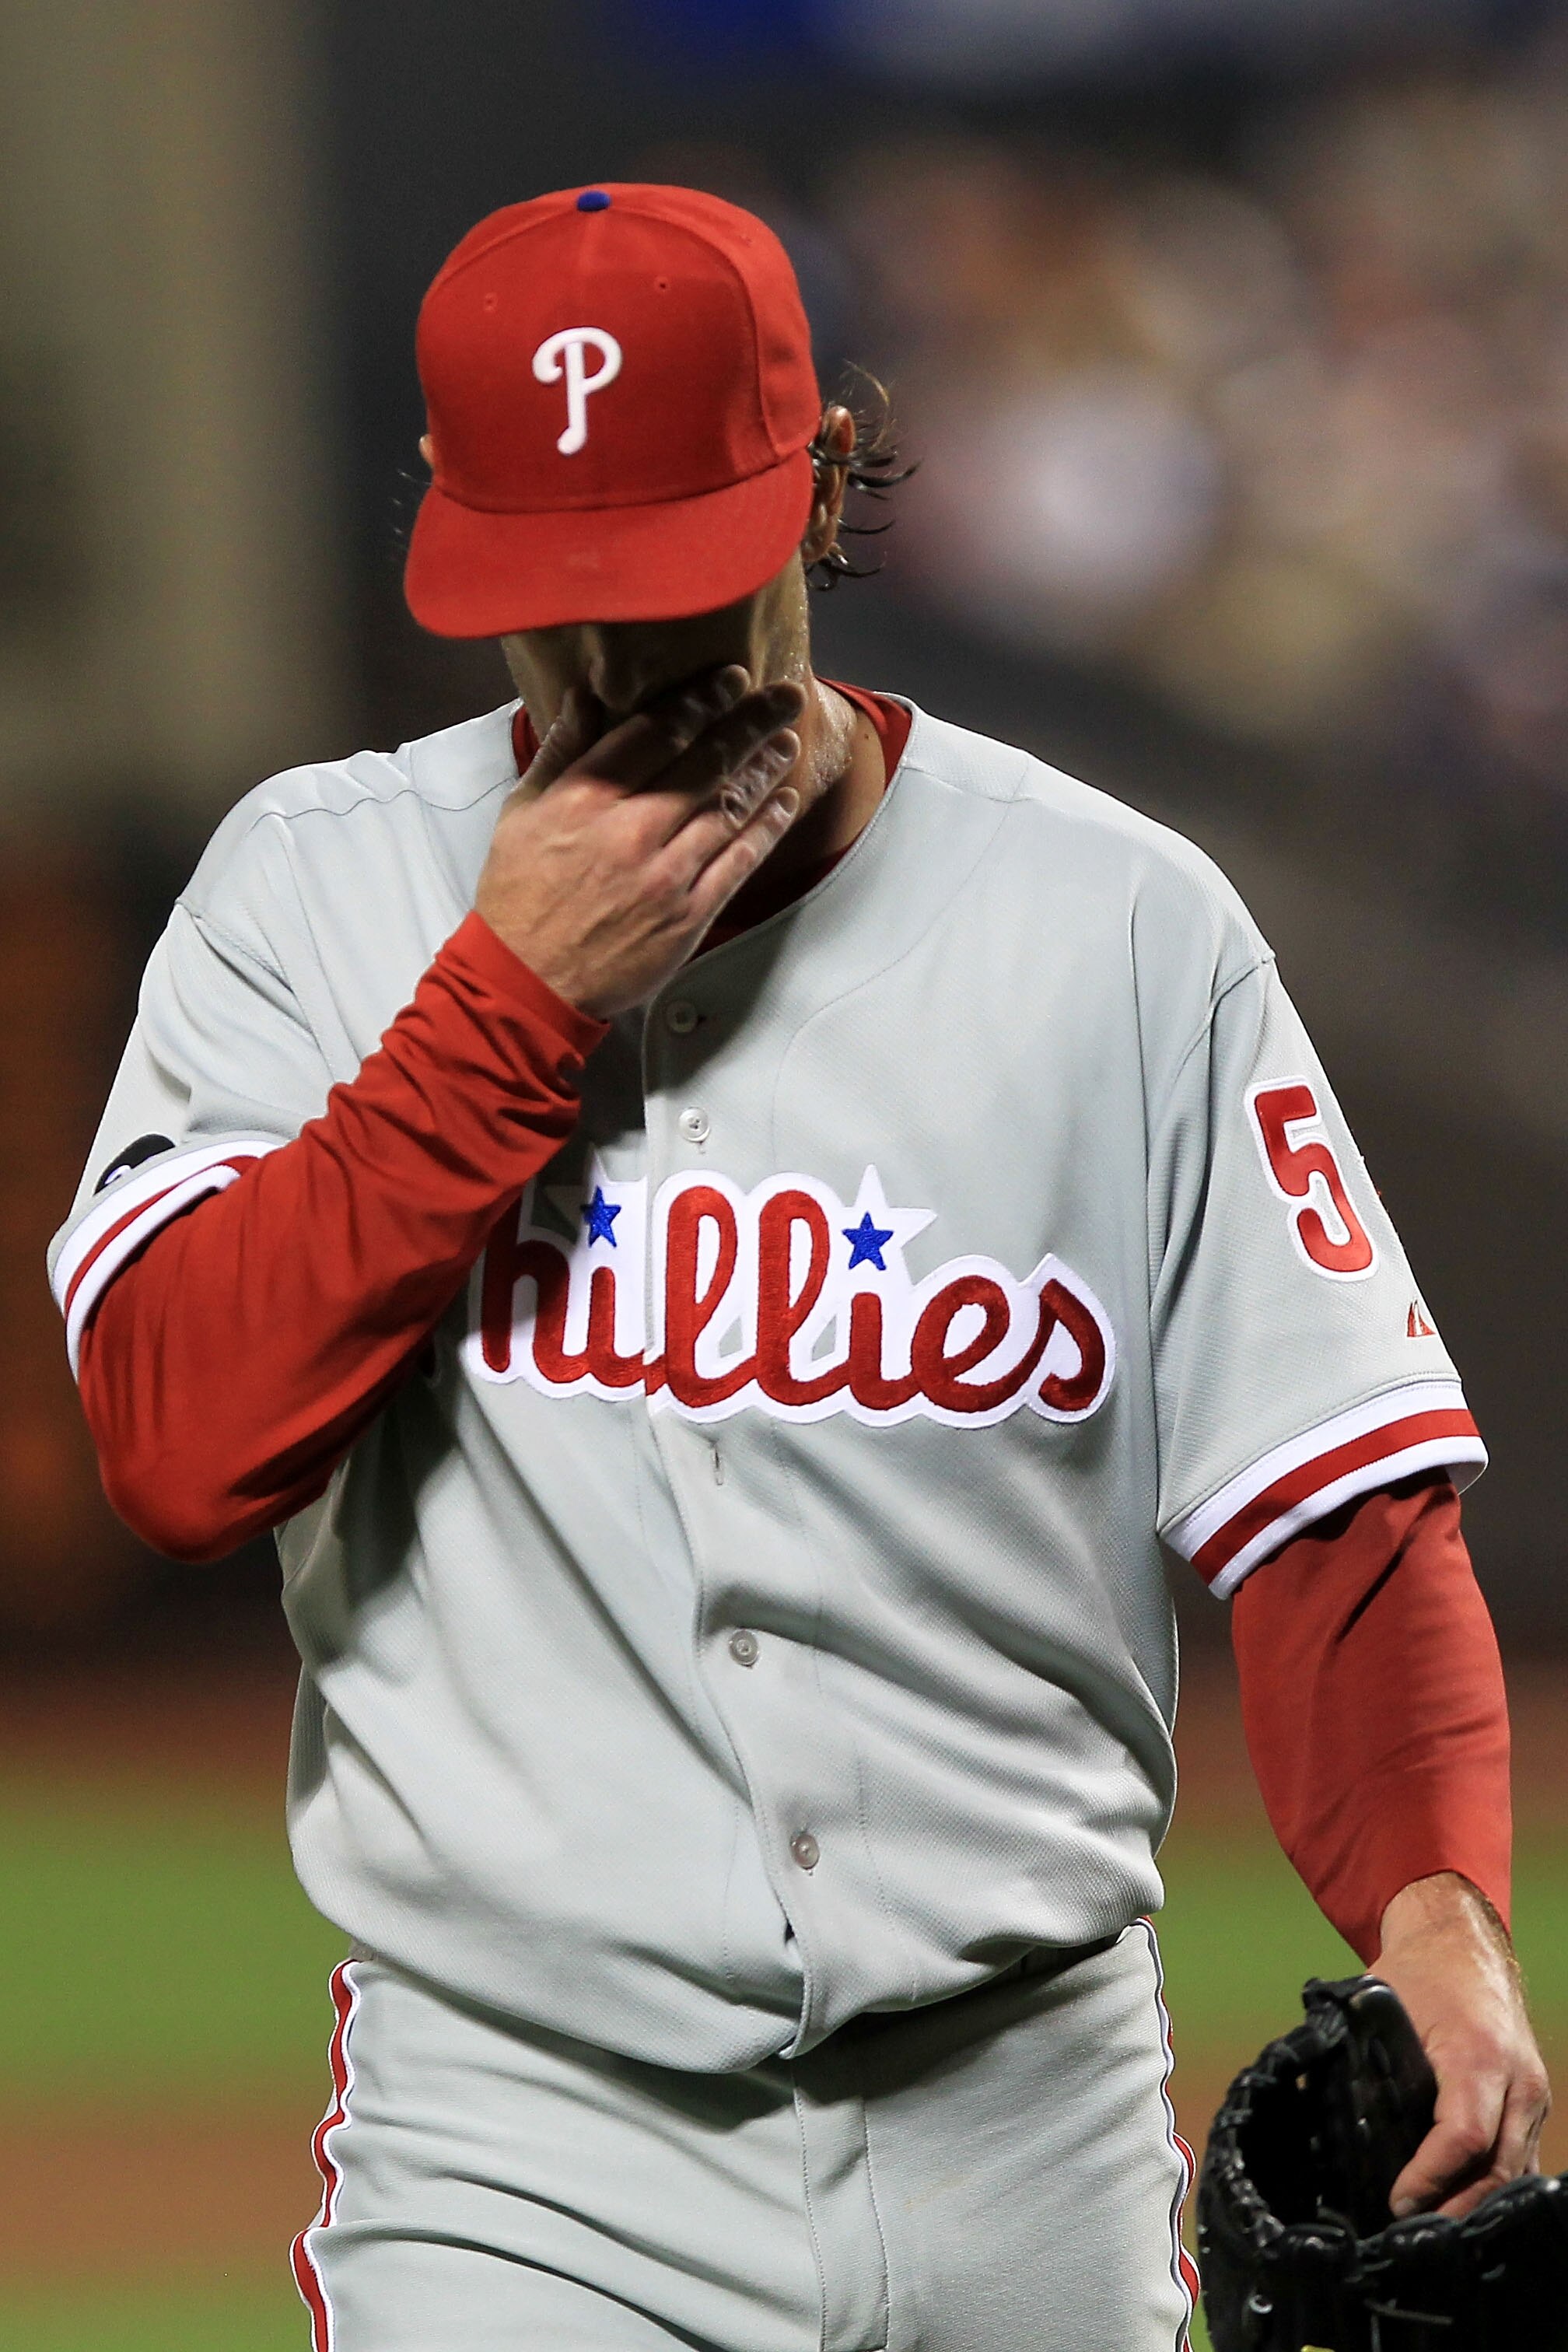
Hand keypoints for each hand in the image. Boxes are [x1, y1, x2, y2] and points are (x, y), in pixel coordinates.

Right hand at [475, 665, 804, 1017]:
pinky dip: (766, 829)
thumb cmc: (519, 898)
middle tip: (783, 695)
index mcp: (585, 798)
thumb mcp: (520, 814)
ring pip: (727, 808)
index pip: (655, 734)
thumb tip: (586, 697)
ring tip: (786, 741)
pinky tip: (784, 803)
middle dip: (749, 723)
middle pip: (703, 763)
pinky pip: (738, 863)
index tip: (730, 678)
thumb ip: (560, 752)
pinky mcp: (687, 916)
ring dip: (764, 770)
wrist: (528, 980)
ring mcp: (664, 874)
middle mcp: (630, 830)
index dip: (700, 701)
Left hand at [1373, 1871, 1550, 2218]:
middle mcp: (1517, 2081)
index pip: (1464, 2136)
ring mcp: (1532, 2095)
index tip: (1397, 2201)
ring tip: (1429, 2228)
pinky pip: (1521, 2158)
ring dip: (1476, 2205)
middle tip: (1409, 2231)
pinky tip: (1459, 2204)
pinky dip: (1493, 2186)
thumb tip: (1322, 2110)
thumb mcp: (1382, 2006)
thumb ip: (1363, 2059)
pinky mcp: (1533, 2103)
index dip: (1431, 2179)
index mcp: (1477, 2054)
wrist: (1464, 1944)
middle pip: (1499, 2168)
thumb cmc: (1419, 1973)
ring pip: (1515, 2172)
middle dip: (1455, 2208)